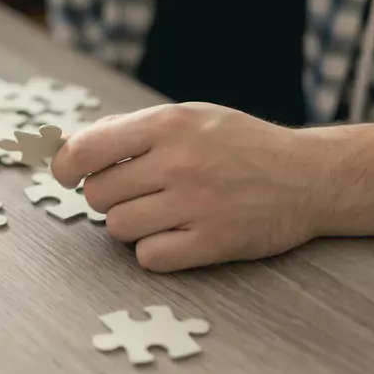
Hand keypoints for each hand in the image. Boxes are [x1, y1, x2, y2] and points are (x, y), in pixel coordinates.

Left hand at [51, 103, 326, 271]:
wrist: (309, 176)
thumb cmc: (237, 145)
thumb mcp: (186, 117)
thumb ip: (126, 130)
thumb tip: (64, 148)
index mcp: (168, 124)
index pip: (86, 149)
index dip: (64, 166)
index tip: (66, 176)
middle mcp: (181, 161)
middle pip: (98, 195)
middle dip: (108, 197)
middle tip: (138, 192)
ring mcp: (198, 203)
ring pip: (118, 228)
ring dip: (131, 224)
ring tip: (161, 211)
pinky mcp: (213, 242)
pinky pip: (148, 257)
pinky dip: (154, 251)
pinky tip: (176, 234)